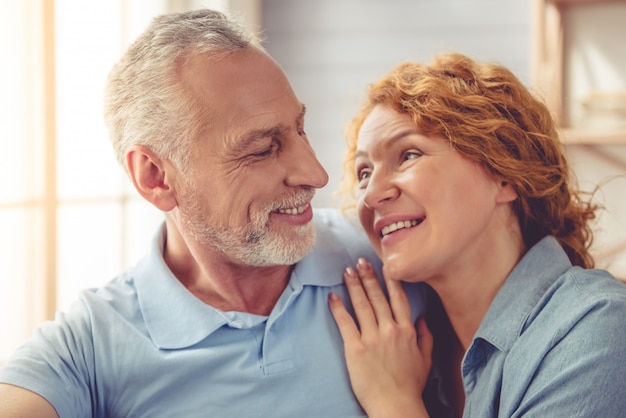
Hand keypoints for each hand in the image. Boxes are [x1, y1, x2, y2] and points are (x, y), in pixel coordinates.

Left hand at [329, 258, 432, 417]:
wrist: (396, 406)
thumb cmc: (410, 386)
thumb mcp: (426, 360)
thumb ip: (426, 337)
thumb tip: (423, 319)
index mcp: (408, 330)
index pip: (399, 298)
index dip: (390, 280)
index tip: (384, 265)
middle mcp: (390, 330)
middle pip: (377, 297)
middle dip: (368, 276)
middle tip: (360, 261)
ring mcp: (372, 338)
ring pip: (362, 304)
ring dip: (353, 285)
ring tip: (347, 271)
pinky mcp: (356, 348)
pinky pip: (345, 322)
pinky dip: (338, 307)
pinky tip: (332, 296)